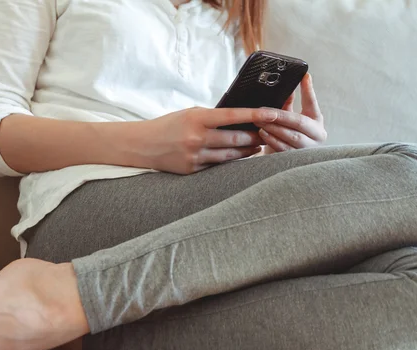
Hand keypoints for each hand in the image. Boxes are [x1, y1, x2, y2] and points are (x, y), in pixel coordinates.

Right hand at [139, 107, 278, 174]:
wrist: (143, 145)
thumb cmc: (169, 125)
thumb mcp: (189, 114)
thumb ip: (212, 117)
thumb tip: (240, 119)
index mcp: (196, 118)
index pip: (232, 115)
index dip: (255, 114)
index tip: (272, 113)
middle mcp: (196, 138)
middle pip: (235, 138)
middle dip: (255, 137)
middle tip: (267, 134)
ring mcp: (195, 156)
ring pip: (230, 155)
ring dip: (247, 151)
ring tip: (257, 146)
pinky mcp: (193, 169)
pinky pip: (218, 166)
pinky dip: (230, 161)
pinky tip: (238, 157)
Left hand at [256, 74, 327, 153]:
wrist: (289, 161)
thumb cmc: (289, 136)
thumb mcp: (290, 119)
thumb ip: (288, 105)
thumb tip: (286, 88)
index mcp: (317, 121)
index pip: (313, 103)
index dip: (309, 90)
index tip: (305, 76)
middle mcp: (317, 135)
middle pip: (298, 122)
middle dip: (279, 115)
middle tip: (262, 110)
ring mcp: (309, 149)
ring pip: (291, 136)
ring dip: (273, 128)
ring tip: (259, 121)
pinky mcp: (298, 160)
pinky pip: (284, 149)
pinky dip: (272, 140)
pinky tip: (263, 134)